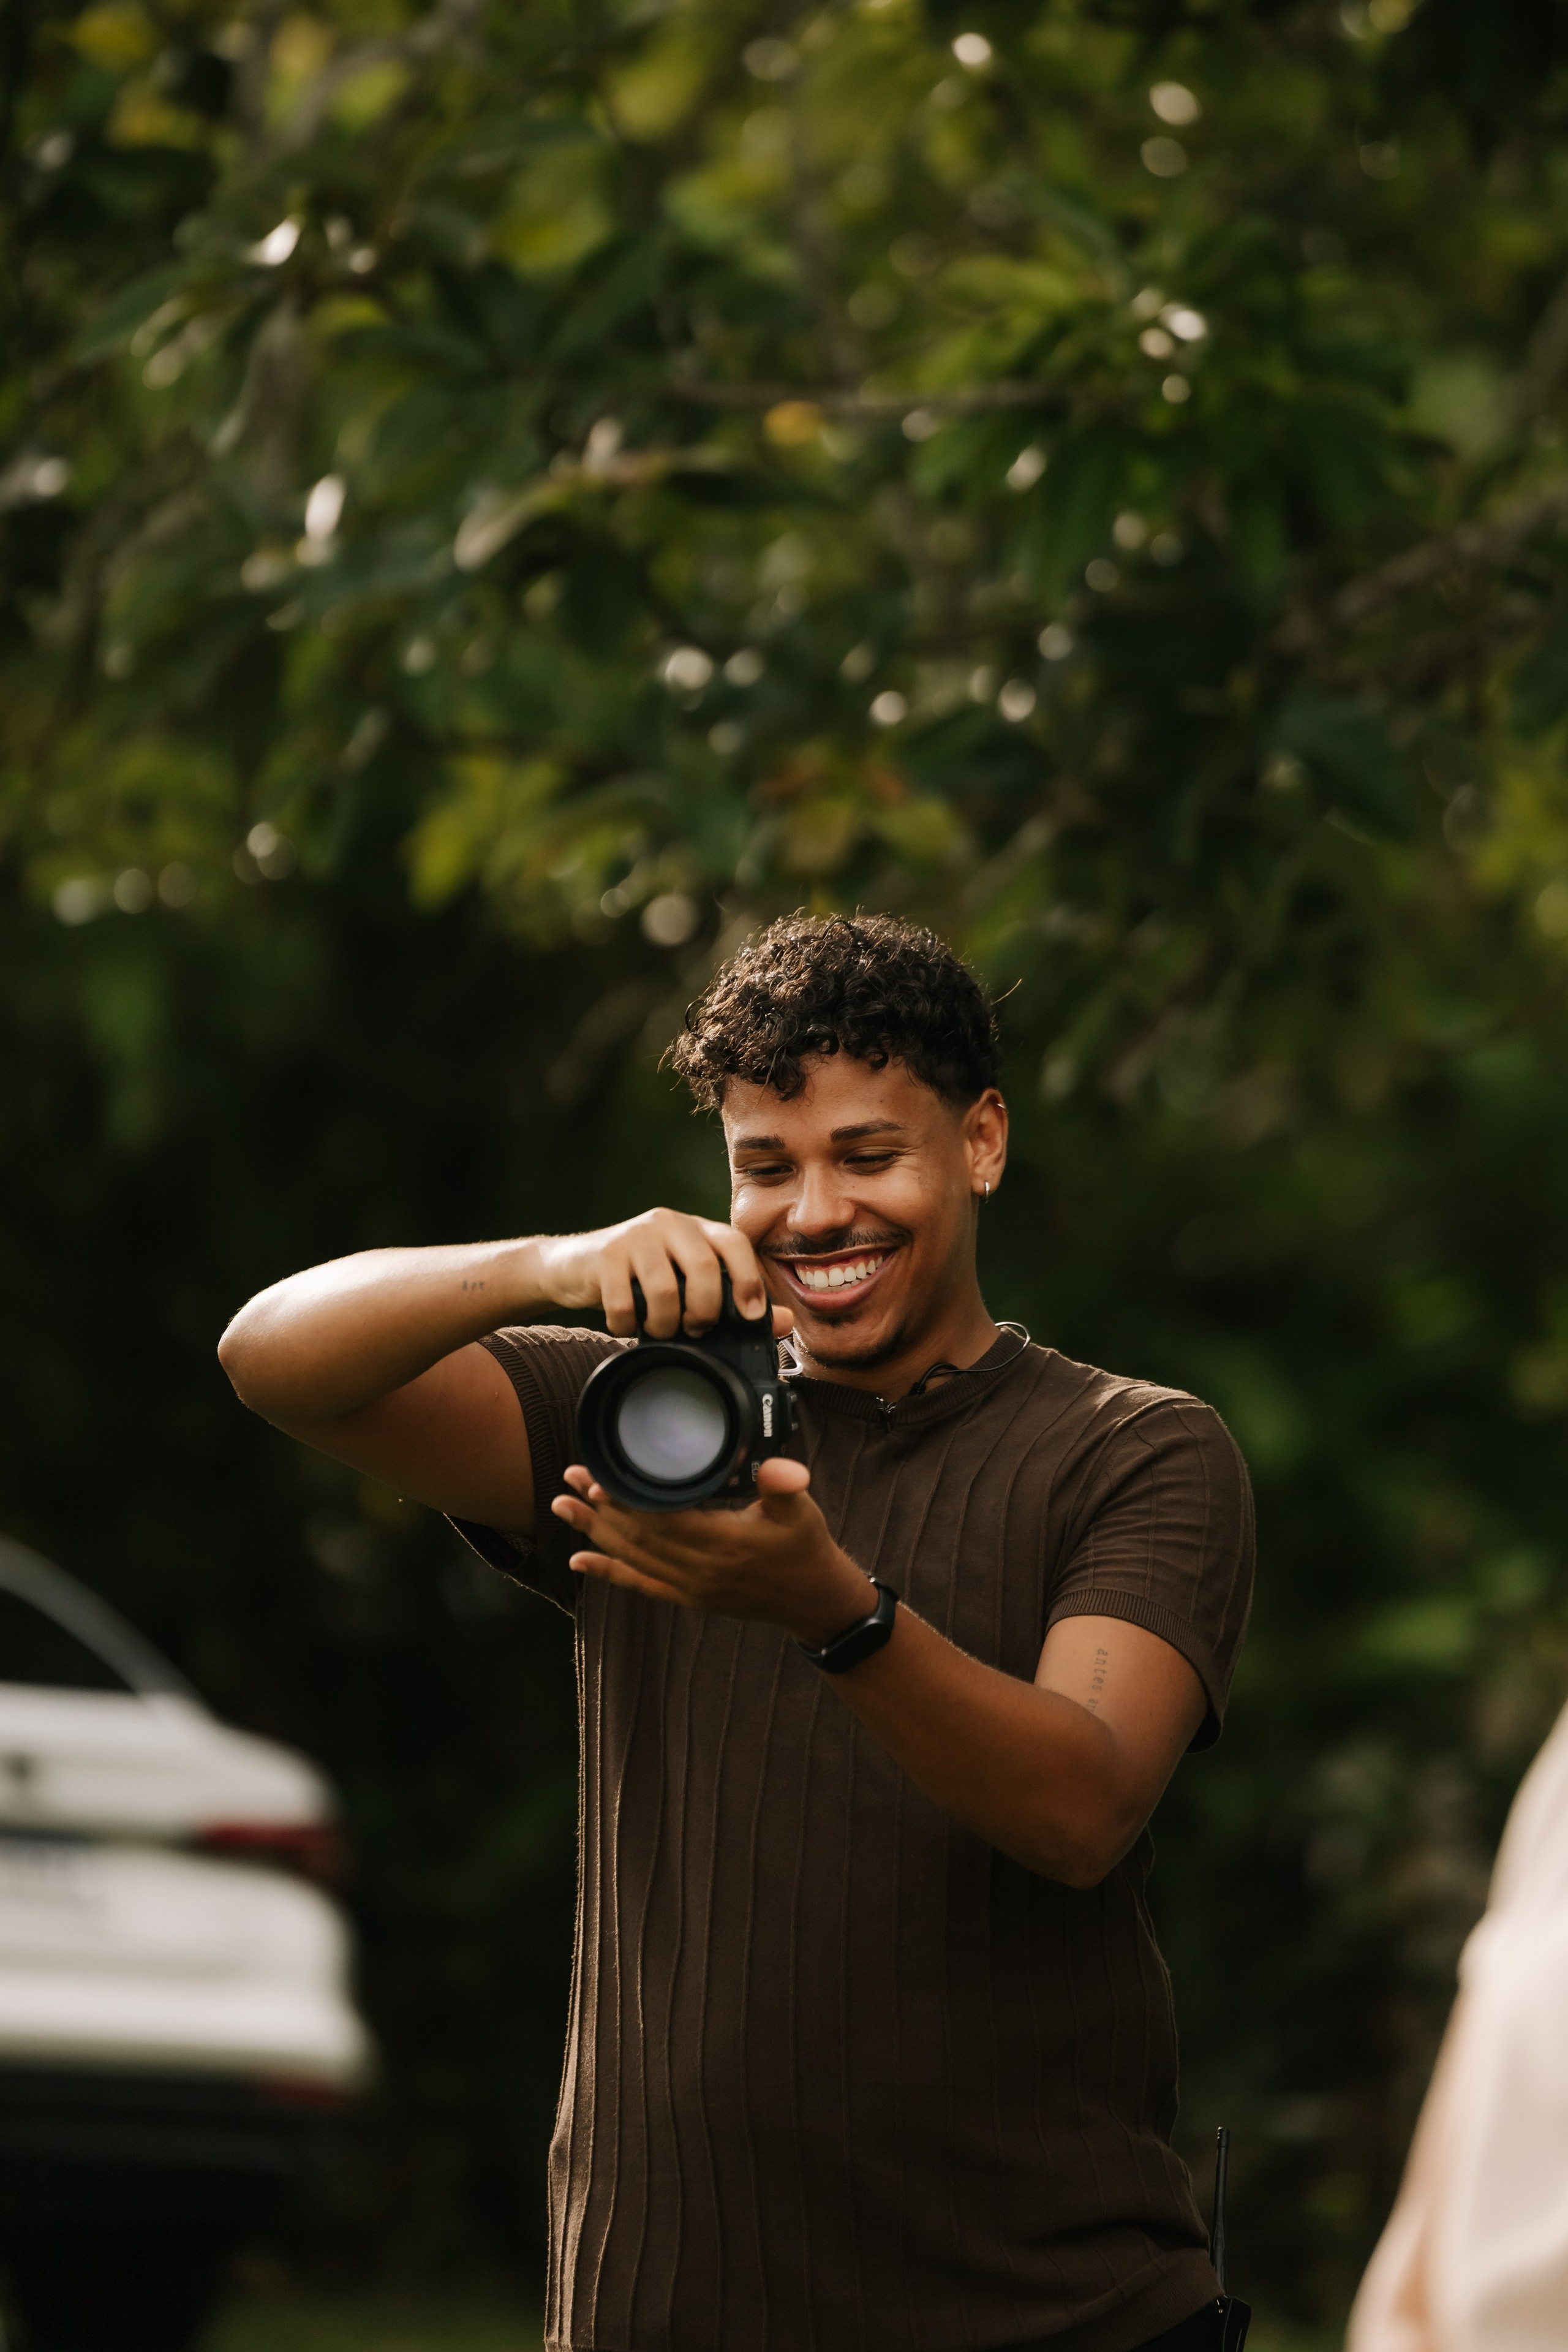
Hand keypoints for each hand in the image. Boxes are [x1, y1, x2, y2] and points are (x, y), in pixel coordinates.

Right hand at [532, 1208, 791, 1340]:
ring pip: (665, 1289)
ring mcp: (636, 1235)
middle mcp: (670, 1223)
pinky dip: (626, 1325)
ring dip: (665, 1323)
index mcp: (697, 1229)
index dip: (749, 1280)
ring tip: (660, 1329)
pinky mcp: (605, 1254)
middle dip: (705, 1310)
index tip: (750, 1316)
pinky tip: (625, 1324)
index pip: (735, 1243)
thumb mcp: (687, 1283)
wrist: (573, 1265)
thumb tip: (784, 1322)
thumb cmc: (640, 1279)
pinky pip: (623, 1302)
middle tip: (695, 1328)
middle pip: (704, 1269)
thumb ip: (732, 1299)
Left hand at [550, 1457, 873, 1645]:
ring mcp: (691, 1588)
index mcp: (723, 1544)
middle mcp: (700, 1571)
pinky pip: (641, 1585)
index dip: (626, 1502)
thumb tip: (778, 1465)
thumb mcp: (800, 1510)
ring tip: (562, 1507)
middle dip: (599, 1509)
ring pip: (632, 1560)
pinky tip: (579, 1561)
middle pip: (637, 1538)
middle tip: (569, 1479)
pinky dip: (608, 1573)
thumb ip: (783, 1485)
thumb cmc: (805, 1547)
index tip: (599, 1479)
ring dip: (594, 1533)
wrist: (814, 1601)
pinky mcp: (689, 1598)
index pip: (662, 1521)